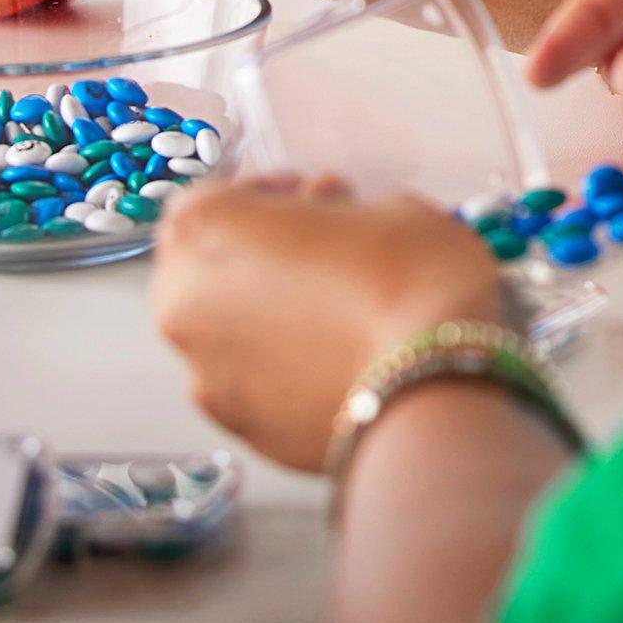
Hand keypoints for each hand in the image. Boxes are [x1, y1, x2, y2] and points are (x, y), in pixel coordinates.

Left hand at [153, 176, 502, 470]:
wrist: (435, 387)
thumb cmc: (411, 278)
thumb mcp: (386, 205)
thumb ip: (336, 211)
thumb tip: (329, 227)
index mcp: (209, 229)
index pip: (210, 197)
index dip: (262, 193)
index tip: (306, 198)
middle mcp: (187, 303)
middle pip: (204, 265)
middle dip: (255, 255)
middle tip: (319, 251)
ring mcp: (207, 375)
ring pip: (224, 329)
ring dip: (265, 313)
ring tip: (336, 312)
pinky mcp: (240, 429)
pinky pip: (250, 383)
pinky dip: (281, 368)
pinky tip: (338, 359)